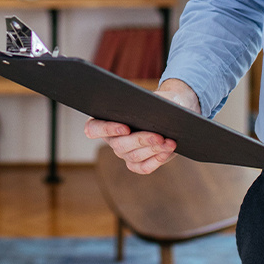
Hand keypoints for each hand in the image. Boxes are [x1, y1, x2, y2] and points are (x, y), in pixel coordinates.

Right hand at [84, 79, 198, 173]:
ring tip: (170, 142)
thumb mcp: (157, 96)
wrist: (171, 115)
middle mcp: (112, 140)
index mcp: (105, 119)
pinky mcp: (137, 164)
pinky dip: (157, 159)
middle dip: (141, 140)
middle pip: (119, 144)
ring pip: (134, 156)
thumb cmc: (159, 101)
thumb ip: (153, 101)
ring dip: (153, 149)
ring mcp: (124, 154)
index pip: (93, 128)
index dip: (106, 129)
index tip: (125, 127)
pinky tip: (168, 150)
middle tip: (158, 136)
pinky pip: (143, 167)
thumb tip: (156, 107)